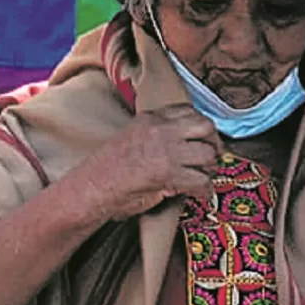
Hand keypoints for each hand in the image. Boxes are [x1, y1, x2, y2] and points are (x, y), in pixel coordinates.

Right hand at [82, 105, 220, 221]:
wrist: (91, 188)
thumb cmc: (106, 170)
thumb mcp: (131, 136)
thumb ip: (156, 134)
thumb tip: (181, 143)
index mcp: (150, 119)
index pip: (187, 110)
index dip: (200, 126)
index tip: (203, 138)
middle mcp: (161, 130)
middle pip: (205, 126)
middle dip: (213, 142)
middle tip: (212, 156)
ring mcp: (166, 151)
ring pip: (207, 153)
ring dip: (210, 167)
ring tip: (204, 176)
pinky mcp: (169, 174)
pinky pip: (201, 180)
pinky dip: (205, 190)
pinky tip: (200, 194)